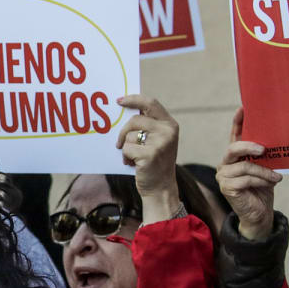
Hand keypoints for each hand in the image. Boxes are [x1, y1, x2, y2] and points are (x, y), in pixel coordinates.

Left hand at [114, 94, 181, 222]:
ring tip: (133, 158)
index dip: (133, 99)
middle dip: (122, 131)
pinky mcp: (150, 154)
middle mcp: (168, 131)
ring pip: (129, 135)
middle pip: (134, 120)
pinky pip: (126, 148)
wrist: (161, 188)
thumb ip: (147, 125)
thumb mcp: (157, 140)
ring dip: (125, 148)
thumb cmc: (154, 162)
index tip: (119, 101)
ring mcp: (160, 142)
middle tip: (118, 143)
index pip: (150, 103)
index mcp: (170, 124)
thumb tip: (124, 109)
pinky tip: (134, 165)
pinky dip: (126, 157)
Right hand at [218, 108, 280, 241]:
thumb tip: (274, 144)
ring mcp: (224, 176)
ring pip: (244, 166)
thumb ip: (264, 158)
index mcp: (235, 157)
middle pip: (233, 148)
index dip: (238, 122)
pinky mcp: (227, 188)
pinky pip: (245, 179)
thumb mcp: (265, 170)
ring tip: (277, 176)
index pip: (235, 136)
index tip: (244, 108)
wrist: (259, 215)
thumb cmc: (263, 190)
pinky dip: (260, 180)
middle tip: (264, 149)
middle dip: (249, 146)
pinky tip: (271, 183)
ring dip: (263, 171)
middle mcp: (225, 164)